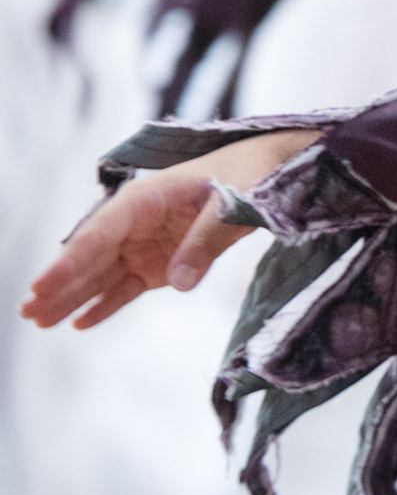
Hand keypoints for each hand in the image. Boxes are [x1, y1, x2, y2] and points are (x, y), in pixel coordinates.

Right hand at [19, 130, 319, 329]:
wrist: (270, 171)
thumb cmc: (249, 177)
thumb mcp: (233, 204)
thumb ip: (205, 241)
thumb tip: (179, 283)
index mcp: (145, 198)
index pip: (99, 233)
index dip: (70, 261)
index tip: (42, 285)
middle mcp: (136, 222)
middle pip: (91, 257)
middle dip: (60, 284)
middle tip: (28, 311)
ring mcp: (145, 244)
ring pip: (102, 275)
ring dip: (73, 297)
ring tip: (40, 322)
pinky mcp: (160, 263)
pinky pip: (127, 287)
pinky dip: (105, 304)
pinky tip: (79, 323)